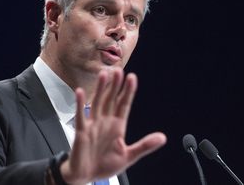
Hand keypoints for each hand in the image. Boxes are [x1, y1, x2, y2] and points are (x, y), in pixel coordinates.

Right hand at [59, 68, 166, 184]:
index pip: (124, 104)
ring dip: (100, 89)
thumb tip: (163, 138)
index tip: (132, 78)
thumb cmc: (105, 165)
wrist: (86, 176)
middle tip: (118, 70)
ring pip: (97, 102)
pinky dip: (80, 104)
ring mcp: (93, 125)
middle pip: (111, 99)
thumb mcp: (129, 156)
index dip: (128, 91)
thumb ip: (145, 146)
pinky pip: (80, 115)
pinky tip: (80, 92)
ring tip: (104, 75)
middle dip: (115, 85)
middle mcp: (105, 122)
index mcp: (118, 126)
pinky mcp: (81, 131)